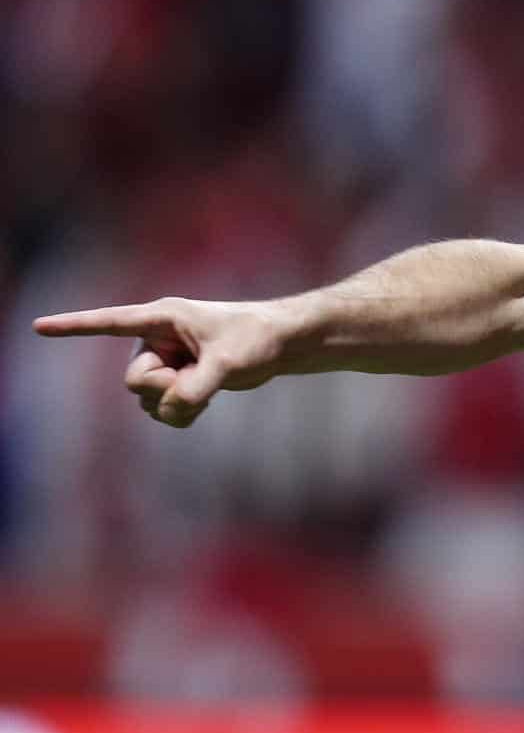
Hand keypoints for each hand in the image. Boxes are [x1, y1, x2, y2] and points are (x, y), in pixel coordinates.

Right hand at [33, 298, 285, 428]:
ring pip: (147, 401)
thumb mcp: (229, 362)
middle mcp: (156, 341)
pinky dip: (183, 414)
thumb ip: (197, 386)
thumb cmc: (255, 337)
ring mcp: (164, 363)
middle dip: (164, 390)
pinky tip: (205, 401)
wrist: (277, 344)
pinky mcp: (174, 382)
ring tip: (208, 386)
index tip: (38, 327)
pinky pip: (162, 411)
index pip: (110, 323)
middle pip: (135, 381)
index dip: (74, 327)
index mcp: (162, 318)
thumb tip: (171, 408)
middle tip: (197, 378)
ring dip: (177, 405)